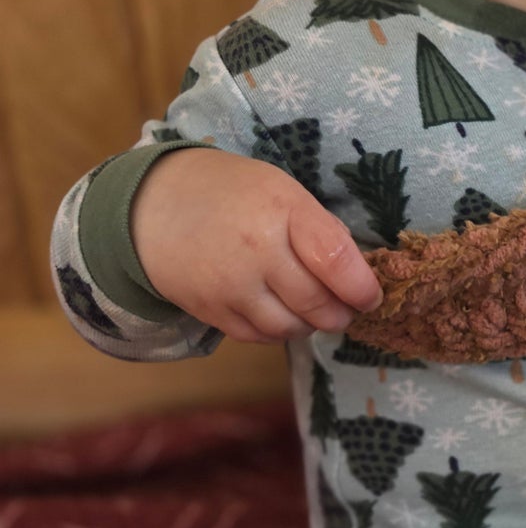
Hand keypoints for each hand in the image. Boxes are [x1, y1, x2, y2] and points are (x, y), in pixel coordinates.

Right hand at [129, 148, 383, 341]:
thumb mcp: (282, 190)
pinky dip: (277, 330)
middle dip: (341, 314)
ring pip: (289, 328)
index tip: (370, 296)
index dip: (362, 287)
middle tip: (346, 309)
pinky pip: (258, 336)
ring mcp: (230, 285)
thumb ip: (319, 228)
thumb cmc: (231, 193)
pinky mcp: (209, 310)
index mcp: (283, 210)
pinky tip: (280, 312)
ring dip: (310, 325)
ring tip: (312, 309)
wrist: (153, 205)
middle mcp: (257, 250)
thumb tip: (356, 272)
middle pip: (316, 304)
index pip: (336, 260)